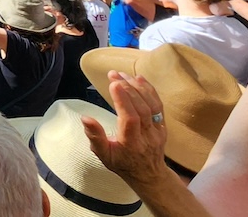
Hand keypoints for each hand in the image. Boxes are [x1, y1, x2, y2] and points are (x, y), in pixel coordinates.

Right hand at [81, 72, 169, 186]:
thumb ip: (95, 136)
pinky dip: (150, 90)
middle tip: (113, 74)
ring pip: (151, 104)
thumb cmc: (122, 163)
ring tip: (123, 74)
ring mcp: (158, 130)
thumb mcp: (103, 155)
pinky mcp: (162, 125)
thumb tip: (85, 118)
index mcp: (131, 143)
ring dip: (137, 86)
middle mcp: (147, 136)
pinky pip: (158, 105)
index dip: (123, 100)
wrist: (148, 174)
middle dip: (127, 88)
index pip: (131, 119)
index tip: (113, 83)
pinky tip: (139, 78)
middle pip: (141, 108)